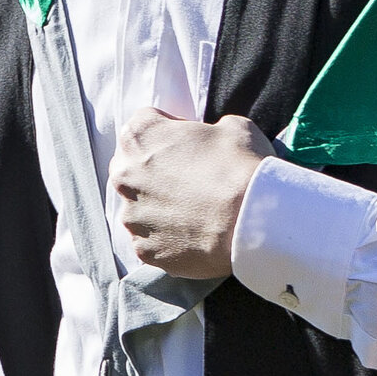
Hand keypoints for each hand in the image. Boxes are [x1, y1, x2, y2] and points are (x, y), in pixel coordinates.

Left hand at [111, 110, 268, 279]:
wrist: (253, 224)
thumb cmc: (242, 169)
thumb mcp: (233, 127)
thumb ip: (209, 128)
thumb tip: (211, 137)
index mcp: (139, 136)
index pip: (146, 127)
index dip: (172, 135)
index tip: (192, 147)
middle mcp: (124, 175)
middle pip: (135, 169)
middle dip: (159, 173)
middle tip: (194, 183)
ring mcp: (131, 215)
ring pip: (141, 208)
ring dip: (162, 208)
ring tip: (198, 214)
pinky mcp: (143, 248)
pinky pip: (152, 241)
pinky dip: (169, 239)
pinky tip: (196, 236)